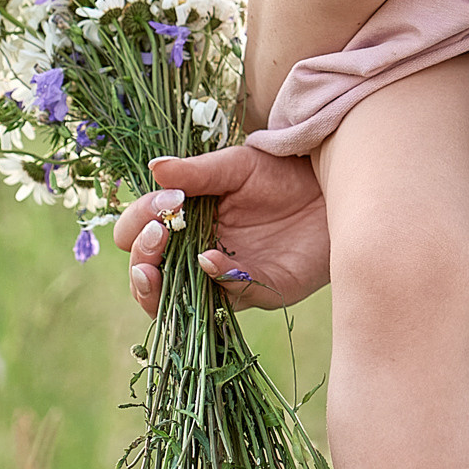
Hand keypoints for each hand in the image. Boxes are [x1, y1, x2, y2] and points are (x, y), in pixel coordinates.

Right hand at [112, 144, 331, 315]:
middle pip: (148, 275)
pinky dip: (214, 280)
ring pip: (176, 302)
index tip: (160, 205)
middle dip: (141, 260)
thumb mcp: (236, 166)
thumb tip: (153, 167)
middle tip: (156, 235)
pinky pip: (228, 297)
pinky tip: (210, 259)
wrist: (331, 187)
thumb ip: (196, 172)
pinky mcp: (259, 289)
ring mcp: (225, 277)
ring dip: (160, 287)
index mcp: (183, 223)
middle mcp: (195, 254)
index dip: (137, 224)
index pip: (138, 234)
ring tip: (155, 267)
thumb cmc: (280, 173)